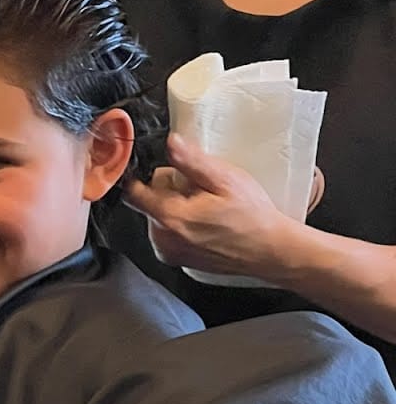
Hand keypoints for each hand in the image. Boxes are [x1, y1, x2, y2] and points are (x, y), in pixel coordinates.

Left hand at [123, 134, 302, 276]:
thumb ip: (192, 161)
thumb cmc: (252, 217)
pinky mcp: (178, 260)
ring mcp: (170, 253)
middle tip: (199, 191)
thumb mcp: (225, 179)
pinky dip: (181, 225)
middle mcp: (164, 239)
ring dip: (175, 209)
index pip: (133, 193)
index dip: (143, 177)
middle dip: (169, 192)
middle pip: (148, 204)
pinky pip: (167, 234)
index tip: (162, 171)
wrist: (270, 251)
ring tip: (205, 208)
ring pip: (158, 218)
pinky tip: (205, 223)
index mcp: (170, 218)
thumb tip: (170, 142)